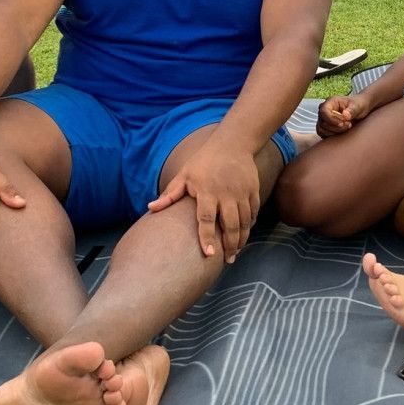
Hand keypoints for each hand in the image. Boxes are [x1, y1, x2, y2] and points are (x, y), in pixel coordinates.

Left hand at [147, 137, 260, 262]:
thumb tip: (150, 209)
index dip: (207, 237)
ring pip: (244, 222)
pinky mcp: (254, 190)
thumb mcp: (184, 175)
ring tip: (235, 252)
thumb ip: (170, 194)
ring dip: (241, 239)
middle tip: (228, 261)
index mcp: (206, 191)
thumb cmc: (204, 161)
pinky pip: (253, 213)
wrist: (233, 143)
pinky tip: (244, 235)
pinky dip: (250, 225)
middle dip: (230, 246)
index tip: (209, 254)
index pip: (206, 219)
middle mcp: (226, 194)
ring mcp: (242, 192)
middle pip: (230, 225)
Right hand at [317, 94, 370, 136]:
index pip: (323, 111)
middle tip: (349, 125)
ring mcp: (324, 119)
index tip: (342, 123)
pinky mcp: (326, 127)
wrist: (361, 110)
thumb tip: (345, 115)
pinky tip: (343, 132)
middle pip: (322, 122)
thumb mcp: (357, 106)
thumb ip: (352, 110)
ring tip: (346, 128)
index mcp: (330, 102)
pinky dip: (332, 136)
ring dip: (334, 132)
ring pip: (321, 129)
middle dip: (335, 127)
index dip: (331, 119)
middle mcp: (324, 110)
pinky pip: (323, 134)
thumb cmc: (358, 105)